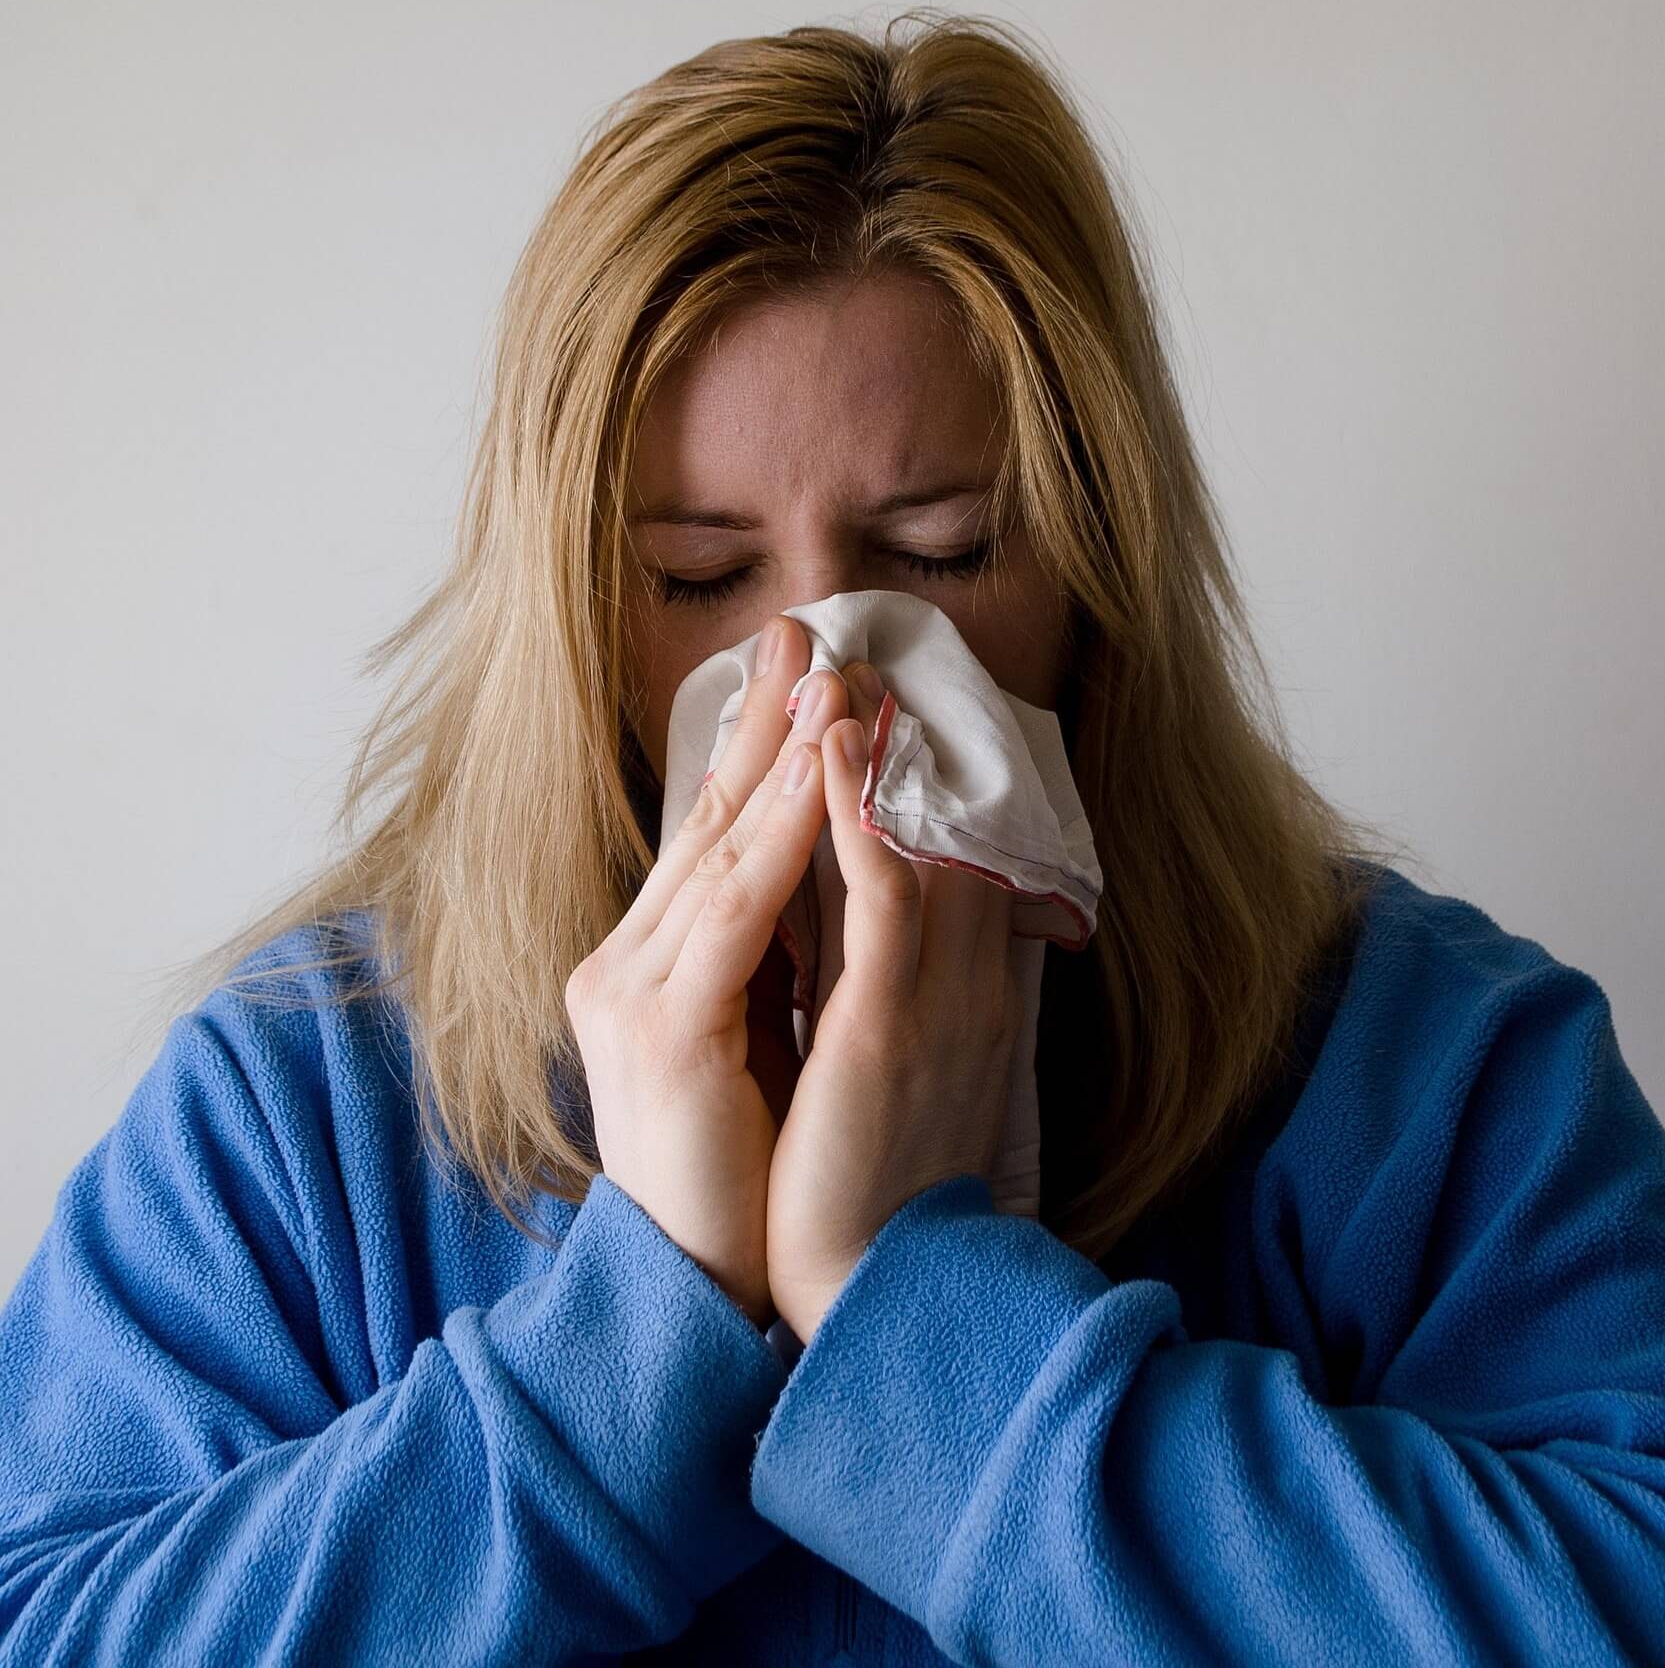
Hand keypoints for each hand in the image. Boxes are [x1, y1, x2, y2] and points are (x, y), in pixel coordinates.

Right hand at [565, 615, 843, 1329]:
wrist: (702, 1289)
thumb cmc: (744, 1171)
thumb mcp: (753, 1041)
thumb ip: (770, 960)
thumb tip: (827, 880)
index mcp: (645, 967)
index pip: (703, 840)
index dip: (752, 752)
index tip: (799, 676)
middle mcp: (622, 965)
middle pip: (701, 821)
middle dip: (761, 723)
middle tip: (806, 632)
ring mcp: (631, 993)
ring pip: (716, 852)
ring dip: (780, 759)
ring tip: (829, 680)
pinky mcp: (663, 1029)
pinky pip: (735, 913)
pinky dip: (781, 837)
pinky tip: (820, 778)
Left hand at [766, 665, 1023, 1341]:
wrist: (862, 1286)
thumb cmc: (863, 1176)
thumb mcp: (882, 1058)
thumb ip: (876, 980)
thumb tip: (846, 916)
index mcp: (953, 983)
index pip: (931, 848)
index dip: (900, 770)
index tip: (867, 697)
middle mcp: (959, 973)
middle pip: (926, 823)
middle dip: (884, 732)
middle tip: (850, 641)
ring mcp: (931, 993)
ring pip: (909, 837)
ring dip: (874, 746)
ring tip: (836, 661)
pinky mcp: (890, 1021)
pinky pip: (881, 896)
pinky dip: (862, 816)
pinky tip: (839, 746)